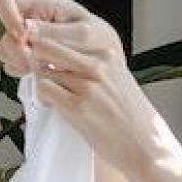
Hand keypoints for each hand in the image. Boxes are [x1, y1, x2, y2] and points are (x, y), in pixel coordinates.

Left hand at [0, 0, 167, 173]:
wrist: (144, 145)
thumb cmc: (130, 116)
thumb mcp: (118, 79)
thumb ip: (92, 64)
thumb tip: (59, 57)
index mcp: (108, 55)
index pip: (64, 35)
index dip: (50, 46)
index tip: (48, 56)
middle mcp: (98, 66)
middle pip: (47, 46)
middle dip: (37, 58)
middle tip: (42, 72)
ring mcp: (87, 86)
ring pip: (42, 70)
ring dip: (42, 81)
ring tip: (56, 94)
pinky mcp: (77, 107)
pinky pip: (44, 91)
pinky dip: (44, 98)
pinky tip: (56, 105)